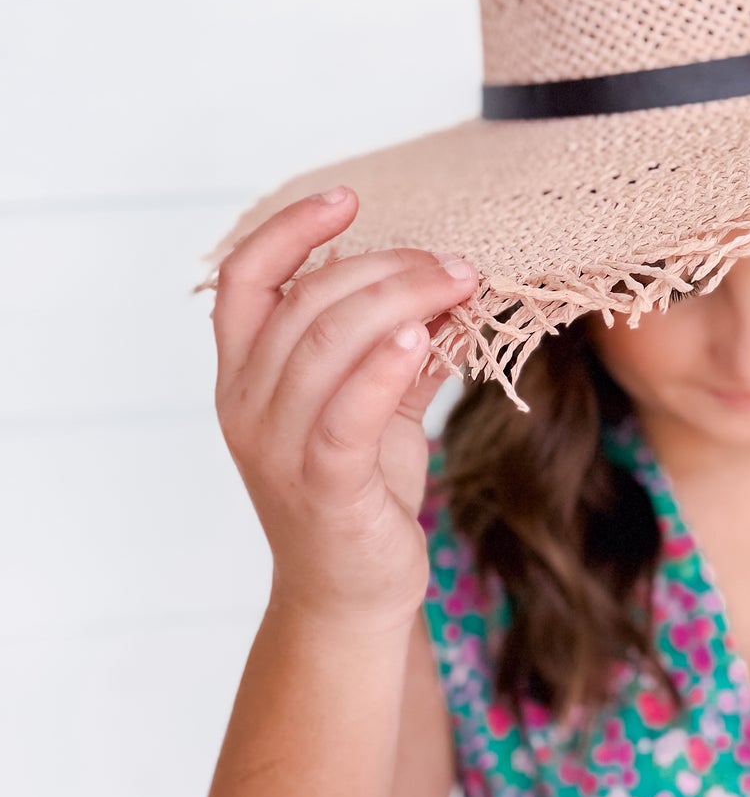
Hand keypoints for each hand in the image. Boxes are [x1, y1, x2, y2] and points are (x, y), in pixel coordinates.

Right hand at [208, 186, 477, 631]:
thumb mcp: (376, 407)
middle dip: (387, 267)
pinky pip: (346, 414)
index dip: (290, 230)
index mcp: (246, 377)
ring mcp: (279, 449)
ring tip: (458, 282)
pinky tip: (426, 334)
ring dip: (400, 300)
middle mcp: (248, 407)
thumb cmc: (359, 495)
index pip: (244, 280)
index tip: (350, 200)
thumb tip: (453, 284)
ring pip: (326, 345)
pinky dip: (384, 366)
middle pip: (305, 303)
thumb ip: (400, 347)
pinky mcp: (323, 488)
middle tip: (455, 262)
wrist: (352, 596)